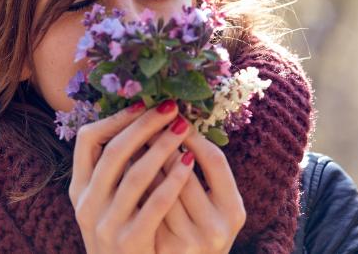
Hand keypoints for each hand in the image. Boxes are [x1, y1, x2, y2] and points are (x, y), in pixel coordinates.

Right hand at [69, 100, 194, 253]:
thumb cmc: (121, 235)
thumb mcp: (104, 204)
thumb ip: (112, 171)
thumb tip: (136, 122)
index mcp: (78, 191)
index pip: (86, 140)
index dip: (115, 118)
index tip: (142, 103)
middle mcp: (87, 206)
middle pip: (114, 152)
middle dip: (144, 125)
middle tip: (170, 107)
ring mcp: (106, 226)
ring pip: (135, 175)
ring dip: (162, 146)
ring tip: (183, 129)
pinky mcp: (131, 242)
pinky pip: (154, 204)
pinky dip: (172, 180)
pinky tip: (188, 163)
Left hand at [130, 123, 246, 252]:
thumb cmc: (197, 230)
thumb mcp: (213, 204)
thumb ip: (204, 171)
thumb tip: (177, 122)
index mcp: (233, 210)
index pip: (214, 160)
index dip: (192, 135)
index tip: (174, 117)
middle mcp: (215, 229)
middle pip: (183, 172)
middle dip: (160, 142)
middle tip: (145, 119)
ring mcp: (189, 242)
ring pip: (158, 188)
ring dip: (142, 159)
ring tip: (130, 137)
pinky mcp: (164, 249)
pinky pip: (144, 206)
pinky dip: (134, 184)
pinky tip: (123, 168)